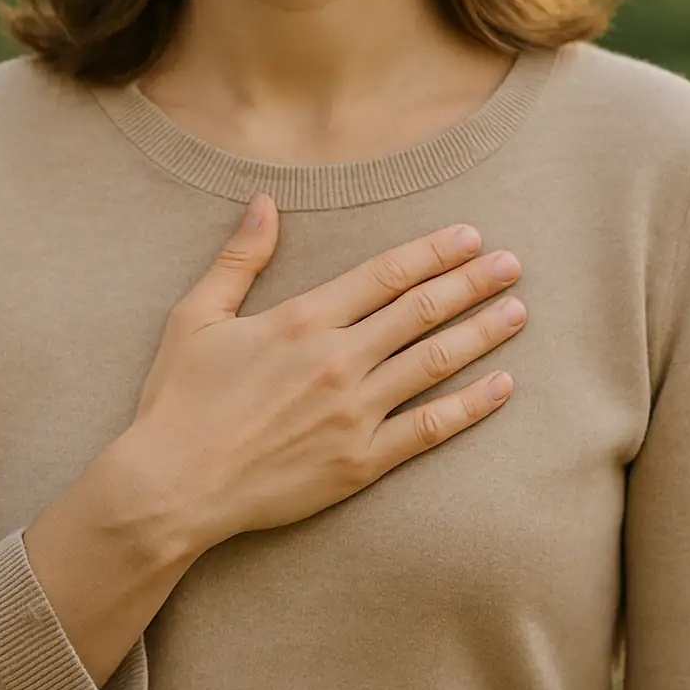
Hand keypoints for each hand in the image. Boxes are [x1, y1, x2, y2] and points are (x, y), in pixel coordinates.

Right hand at [120, 193, 525, 549]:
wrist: (171, 487)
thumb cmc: (178, 400)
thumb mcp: (195, 316)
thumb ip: (239, 258)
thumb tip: (265, 202)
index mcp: (302, 319)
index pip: (385, 273)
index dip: (433, 251)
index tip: (470, 235)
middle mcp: (336, 359)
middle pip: (421, 310)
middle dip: (472, 282)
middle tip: (512, 263)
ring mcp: (353, 413)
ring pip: (434, 362)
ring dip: (481, 332)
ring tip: (518, 310)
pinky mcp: (359, 462)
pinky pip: (427, 429)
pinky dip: (470, 406)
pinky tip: (502, 386)